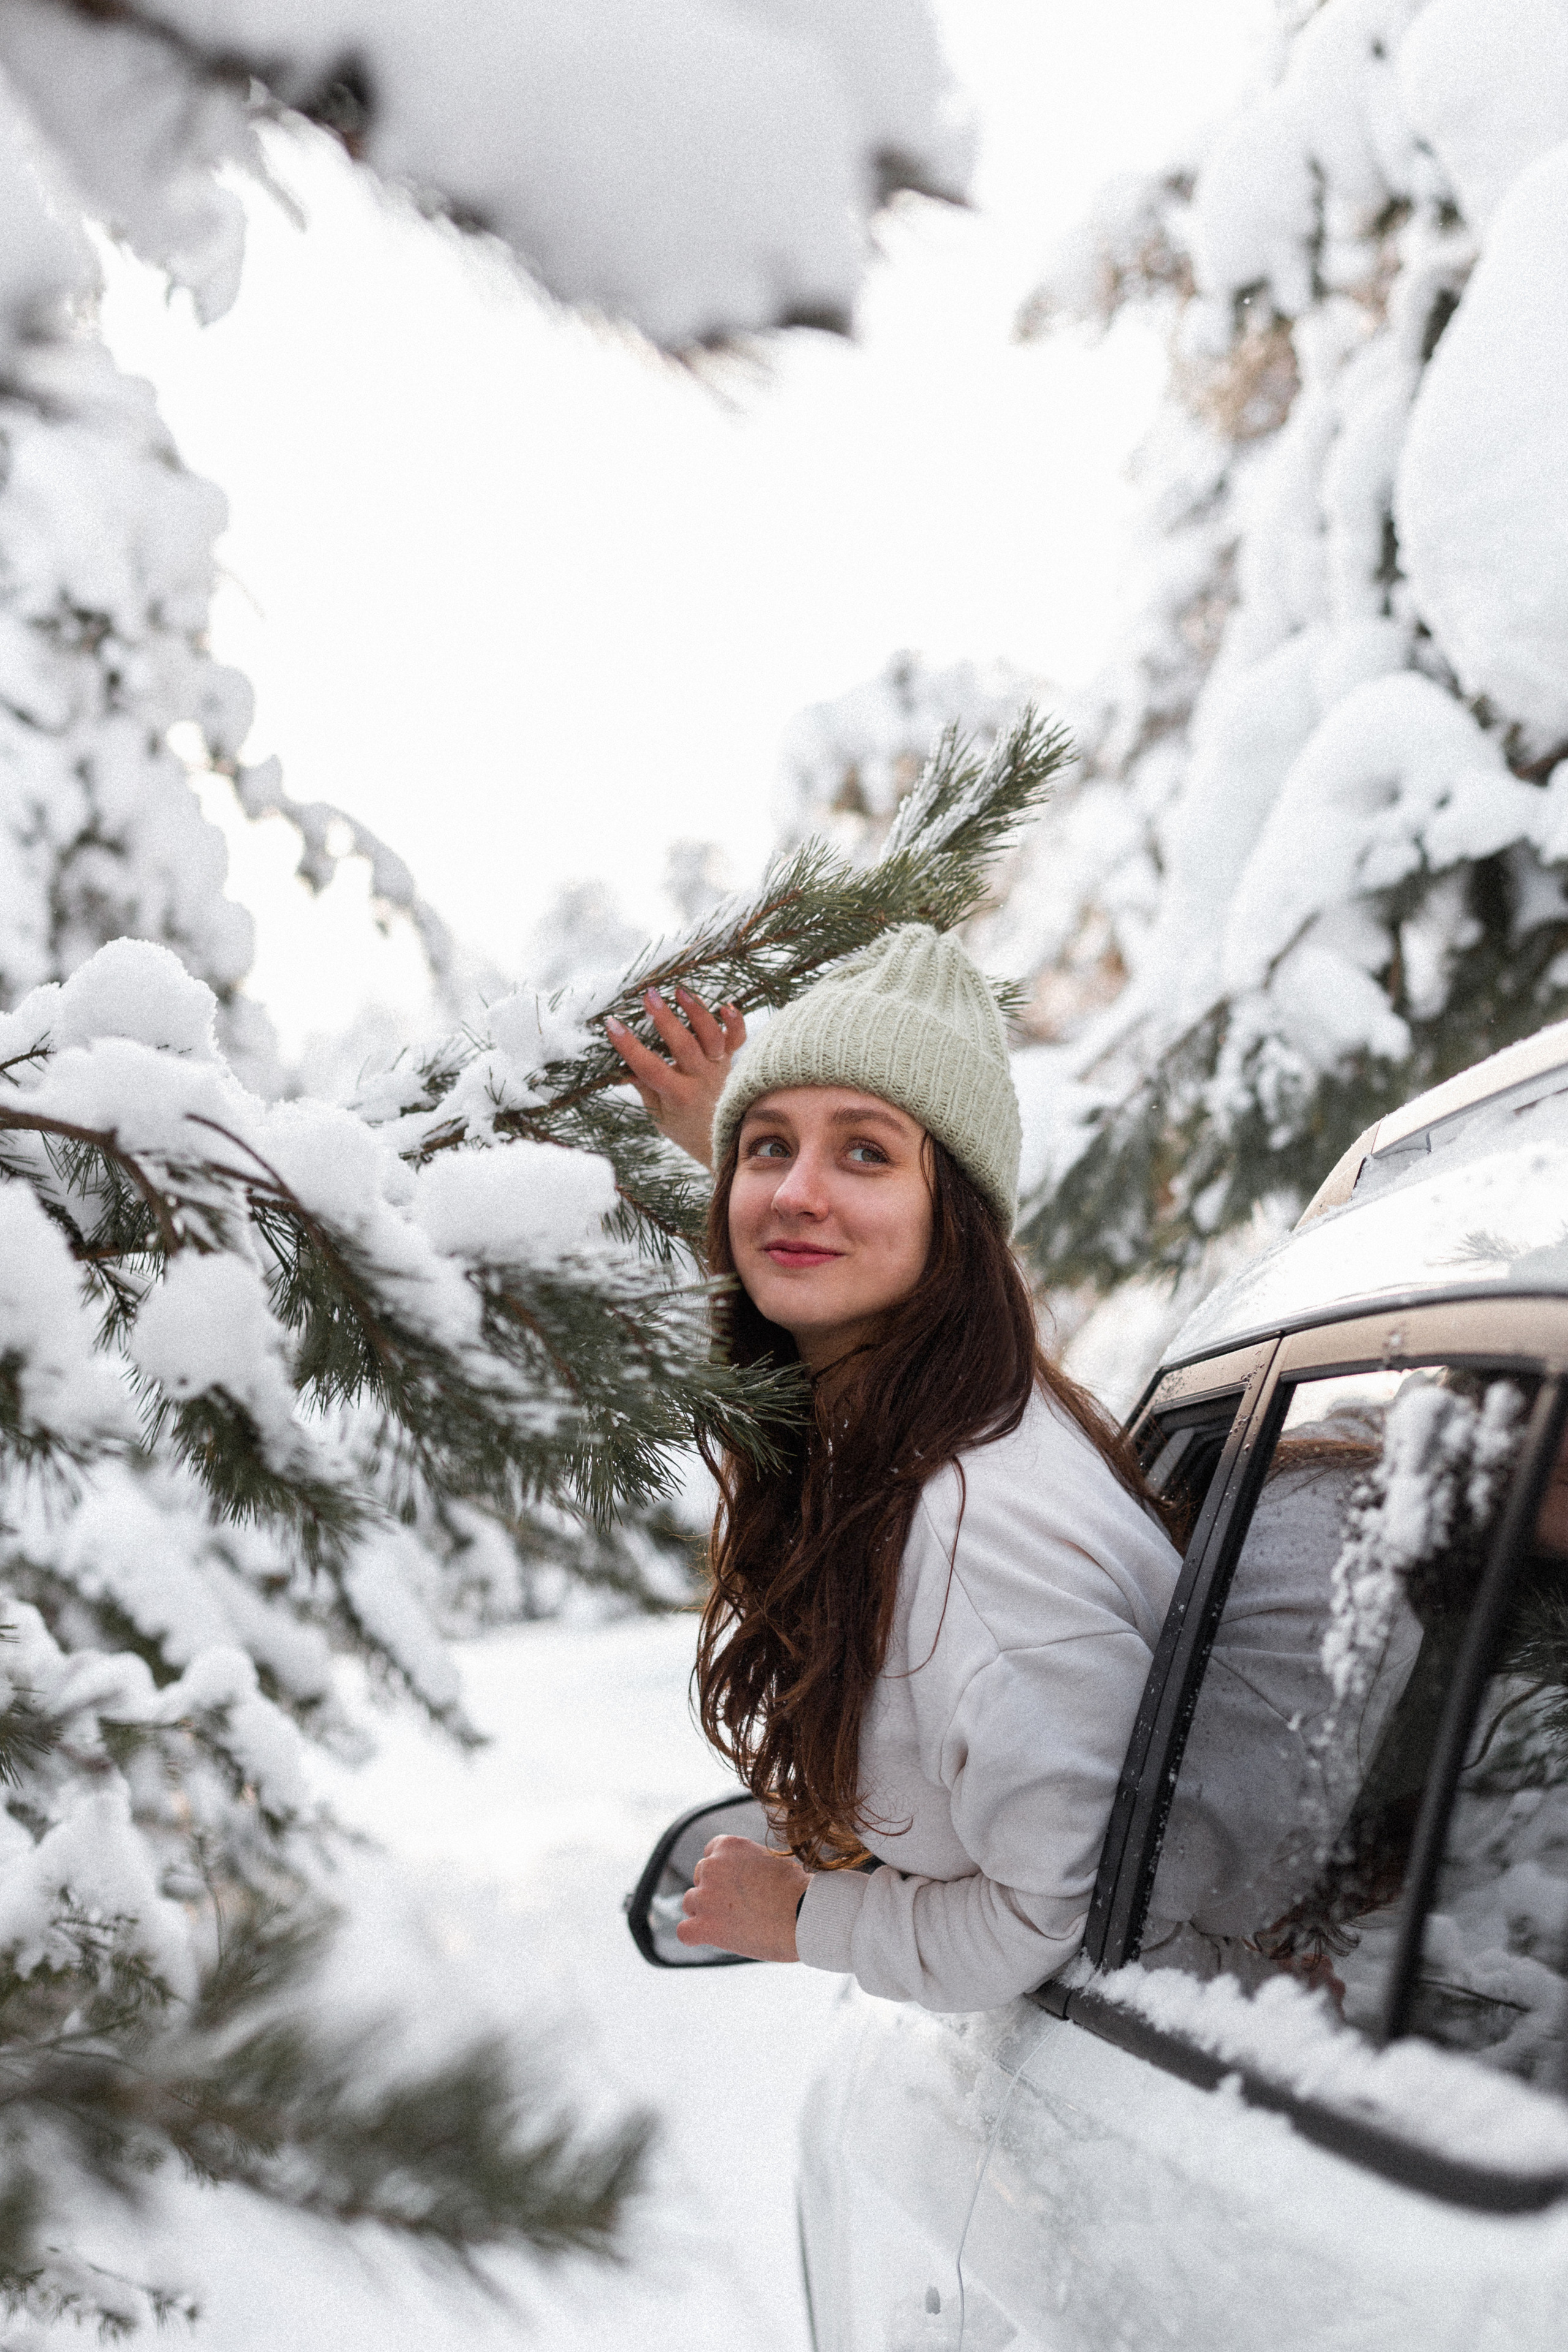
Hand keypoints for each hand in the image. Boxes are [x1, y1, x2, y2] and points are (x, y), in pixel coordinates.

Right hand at [604, 987, 744, 1170]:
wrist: (723, 1140)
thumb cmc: (684, 1127)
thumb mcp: (658, 1113)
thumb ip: (643, 1086)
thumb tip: (618, 1066)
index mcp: (678, 1095)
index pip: (650, 1068)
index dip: (629, 1047)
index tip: (612, 1025)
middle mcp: (701, 1079)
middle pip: (684, 1046)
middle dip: (664, 1019)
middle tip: (648, 996)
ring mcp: (719, 1068)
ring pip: (712, 1037)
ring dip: (696, 1012)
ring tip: (680, 991)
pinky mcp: (731, 1060)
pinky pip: (737, 1039)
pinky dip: (735, 1022)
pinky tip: (725, 1005)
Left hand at [677, 1834, 808, 1961]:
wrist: (806, 1914)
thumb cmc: (799, 1891)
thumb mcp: (771, 1862)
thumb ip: (748, 1866)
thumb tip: (741, 1882)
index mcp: (730, 1846)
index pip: (710, 1854)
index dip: (722, 1872)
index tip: (736, 1885)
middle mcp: (713, 1866)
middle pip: (700, 1878)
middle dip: (714, 1892)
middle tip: (738, 1908)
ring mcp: (706, 1897)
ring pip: (690, 1903)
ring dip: (705, 1913)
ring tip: (733, 1924)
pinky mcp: (706, 1926)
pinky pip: (684, 1931)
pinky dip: (694, 1935)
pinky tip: (707, 1939)